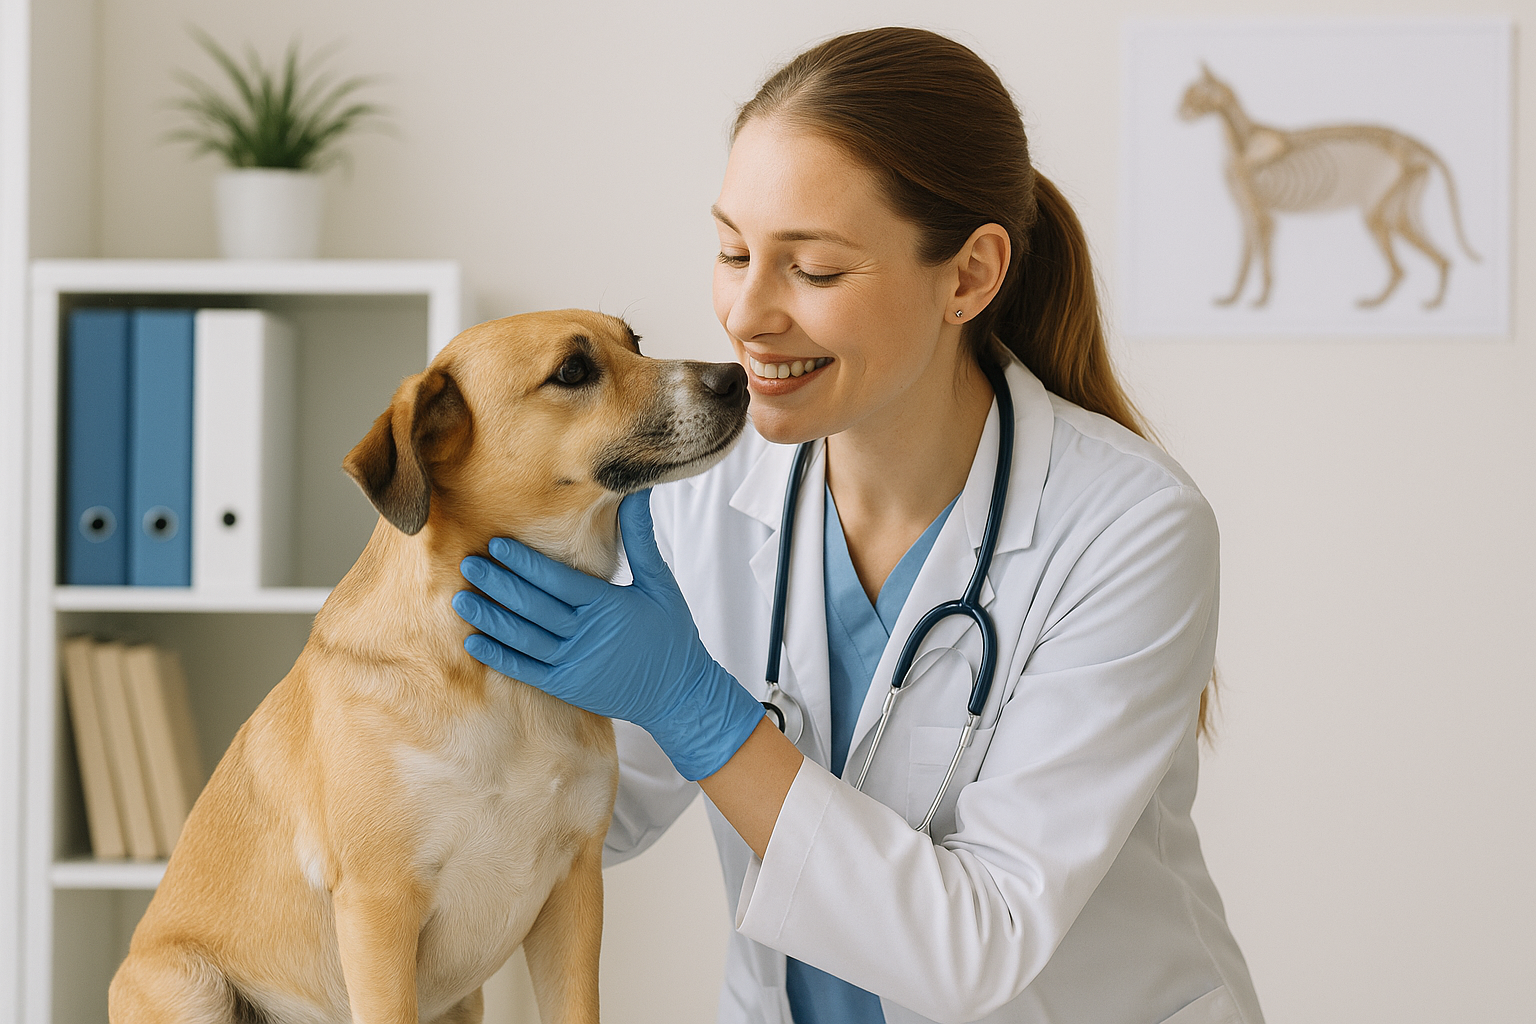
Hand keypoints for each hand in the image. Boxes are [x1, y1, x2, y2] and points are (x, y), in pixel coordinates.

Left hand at [452, 490, 765, 780]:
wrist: (681, 694)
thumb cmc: (671, 633)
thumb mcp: (660, 582)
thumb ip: (641, 538)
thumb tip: (638, 490)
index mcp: (608, 606)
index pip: (558, 581)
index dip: (526, 564)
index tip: (497, 544)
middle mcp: (587, 636)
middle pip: (534, 607)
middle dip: (499, 585)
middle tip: (468, 564)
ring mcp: (574, 664)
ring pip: (524, 639)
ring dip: (491, 618)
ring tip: (462, 598)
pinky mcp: (567, 686)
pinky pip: (526, 670)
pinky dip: (499, 656)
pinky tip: (474, 641)